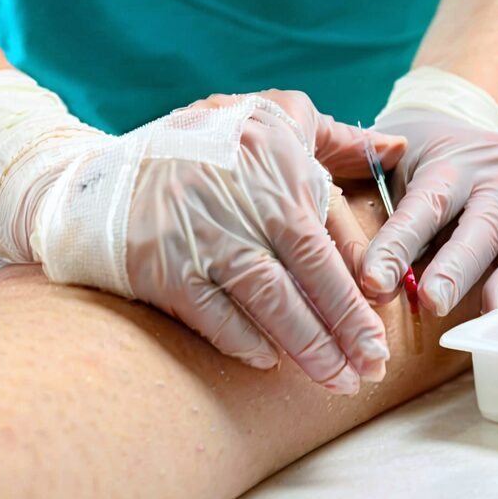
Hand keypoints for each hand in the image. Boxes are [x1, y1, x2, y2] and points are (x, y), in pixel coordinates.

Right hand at [0, 73, 403, 393]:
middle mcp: (239, 198)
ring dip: (305, 345)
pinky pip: (209, 312)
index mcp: (274, 162)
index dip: (360, 289)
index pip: (329, 237)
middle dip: (345, 328)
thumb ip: (337, 139)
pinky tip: (269, 362)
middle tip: (372, 368)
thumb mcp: (271, 119)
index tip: (386, 329)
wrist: (96, 175)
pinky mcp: (157, 265)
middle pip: (306, 273)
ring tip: (337, 378)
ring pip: (265, 298)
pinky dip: (240, 339)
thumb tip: (401, 151)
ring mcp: (197, 233)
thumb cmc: (202, 150)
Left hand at [361, 108, 497, 315]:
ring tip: (487, 315)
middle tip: (434, 302)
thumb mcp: (401, 172)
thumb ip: (393, 224)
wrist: (475, 136)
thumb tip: (380, 285)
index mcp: (453, 164)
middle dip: (458, 269)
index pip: (424, 208)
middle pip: (483, 227)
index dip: (398, 247)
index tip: (375, 281)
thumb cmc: (429, 163)